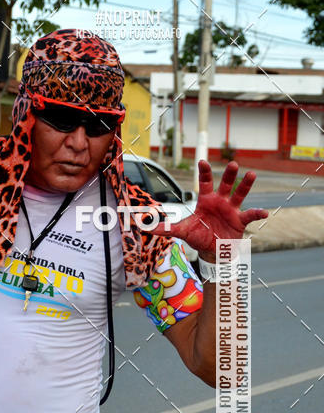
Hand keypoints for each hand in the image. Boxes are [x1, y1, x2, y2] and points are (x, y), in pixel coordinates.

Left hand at [153, 160, 267, 259]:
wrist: (212, 251)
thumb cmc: (198, 236)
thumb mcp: (182, 231)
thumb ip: (166, 228)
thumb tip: (146, 228)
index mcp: (206, 200)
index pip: (205, 183)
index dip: (204, 173)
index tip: (202, 161)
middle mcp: (220, 201)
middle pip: (225, 184)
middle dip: (229, 174)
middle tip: (233, 163)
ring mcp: (232, 210)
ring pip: (239, 194)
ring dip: (245, 185)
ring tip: (251, 174)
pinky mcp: (240, 221)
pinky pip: (250, 215)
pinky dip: (257, 213)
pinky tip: (265, 213)